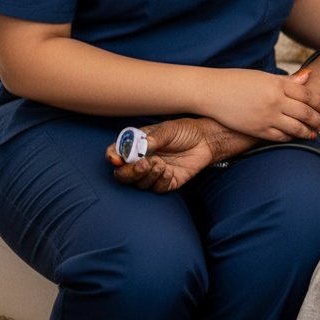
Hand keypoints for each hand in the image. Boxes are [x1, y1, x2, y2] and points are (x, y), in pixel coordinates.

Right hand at [105, 117, 233, 192]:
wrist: (206, 140)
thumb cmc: (185, 131)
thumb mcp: (168, 130)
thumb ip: (153, 140)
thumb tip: (137, 147)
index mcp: (137, 145)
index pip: (117, 154)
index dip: (113, 157)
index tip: (116, 159)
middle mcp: (142, 160)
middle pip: (124, 175)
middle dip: (130, 173)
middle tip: (143, 164)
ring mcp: (154, 173)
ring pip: (140, 184)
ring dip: (148, 176)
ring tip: (161, 164)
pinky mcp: (167, 183)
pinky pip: (158, 189)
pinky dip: (162, 181)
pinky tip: (169, 170)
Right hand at [203, 67, 319, 140]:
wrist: (212, 92)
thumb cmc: (237, 80)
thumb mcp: (263, 76)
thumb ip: (287, 80)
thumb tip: (308, 76)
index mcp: (277, 83)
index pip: (307, 95)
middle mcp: (275, 100)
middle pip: (305, 113)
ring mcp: (267, 116)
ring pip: (296, 127)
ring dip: (308, 131)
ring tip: (314, 133)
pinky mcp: (257, 130)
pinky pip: (280, 136)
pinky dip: (290, 137)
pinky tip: (294, 136)